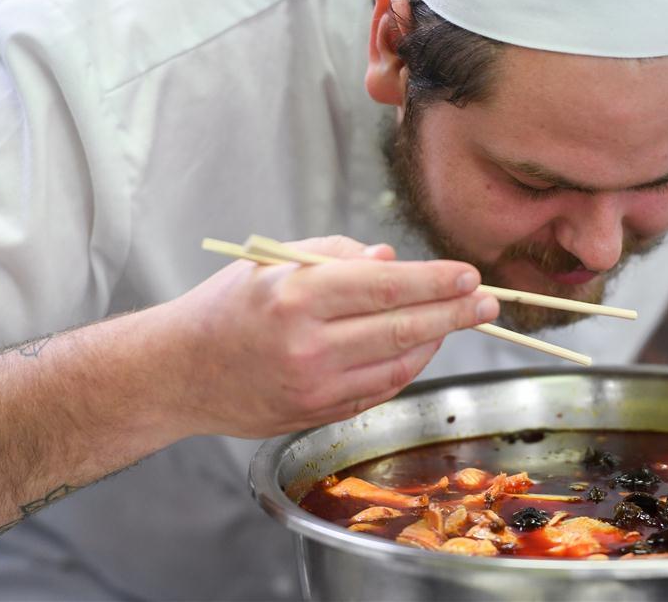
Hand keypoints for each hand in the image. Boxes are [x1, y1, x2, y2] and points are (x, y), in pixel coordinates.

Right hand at [159, 235, 499, 437]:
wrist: (178, 372)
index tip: (469, 275)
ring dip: (434, 341)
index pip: (386, 286)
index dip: (435, 281)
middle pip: (402, 328)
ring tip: (455, 320)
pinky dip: (405, 368)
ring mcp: (314, 387)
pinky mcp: (315, 414)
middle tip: (489, 304)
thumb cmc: (225, 308)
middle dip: (454, 314)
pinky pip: (378, 391)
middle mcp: (308, 345)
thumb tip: (392, 258)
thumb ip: (336, 253)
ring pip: (397, 365)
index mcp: (296, 295)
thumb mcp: (272, 262)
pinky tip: (420, 348)